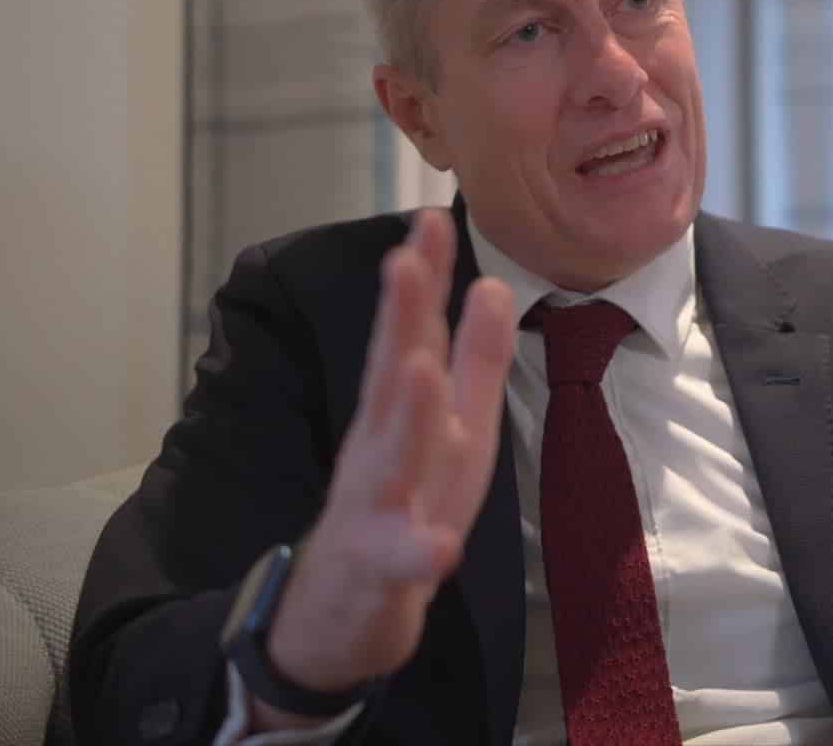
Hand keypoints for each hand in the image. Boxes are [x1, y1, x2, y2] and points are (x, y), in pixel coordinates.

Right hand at [254, 209, 515, 728]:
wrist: (339, 618)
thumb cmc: (401, 508)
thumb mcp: (450, 429)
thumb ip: (471, 359)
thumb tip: (493, 283)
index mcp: (407, 413)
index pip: (415, 333)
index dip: (425, 276)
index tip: (433, 213)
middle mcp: (382, 449)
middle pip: (392, 377)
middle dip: (400, 320)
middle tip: (404, 260)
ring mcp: (373, 508)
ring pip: (390, 458)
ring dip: (407, 415)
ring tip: (421, 371)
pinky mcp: (376, 570)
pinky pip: (399, 561)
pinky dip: (416, 550)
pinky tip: (436, 546)